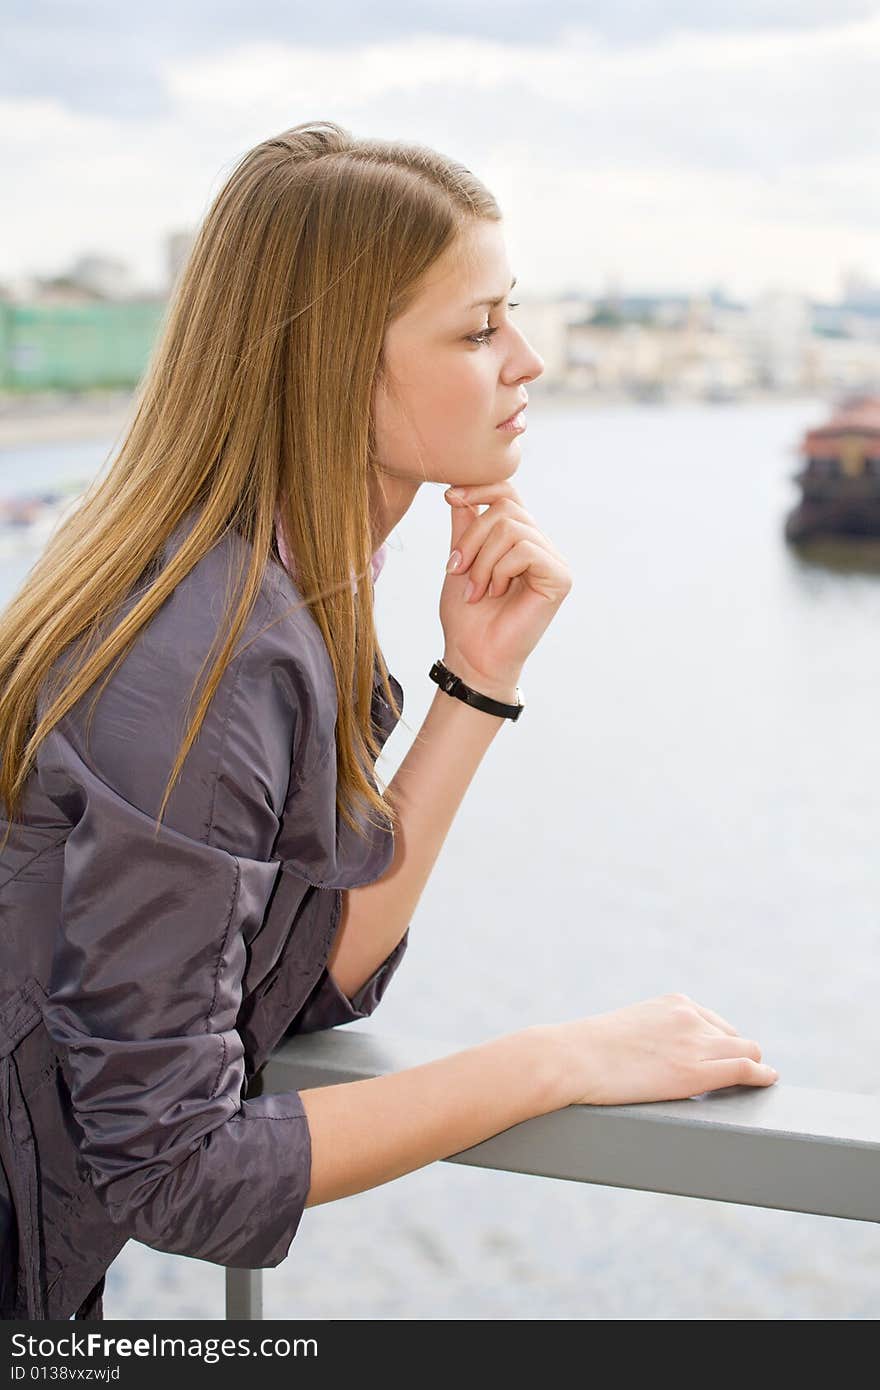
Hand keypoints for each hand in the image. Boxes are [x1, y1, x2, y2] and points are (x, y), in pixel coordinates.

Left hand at [441, 481, 571, 691]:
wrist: (472, 656)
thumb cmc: (467, 615)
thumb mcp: (461, 559)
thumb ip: (465, 525)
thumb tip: (459, 489)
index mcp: (518, 538)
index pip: (508, 491)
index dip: (480, 487)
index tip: (448, 496)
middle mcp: (539, 544)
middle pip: (506, 507)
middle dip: (472, 537)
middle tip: (457, 569)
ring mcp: (552, 560)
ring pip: (512, 528)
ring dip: (483, 560)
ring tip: (477, 590)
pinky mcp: (560, 577)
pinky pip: (526, 550)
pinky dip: (501, 570)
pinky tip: (497, 593)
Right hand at [535, 992, 779, 1106]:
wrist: (570, 1058)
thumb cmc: (587, 1051)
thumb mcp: (629, 1029)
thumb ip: (653, 1034)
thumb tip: (656, 1056)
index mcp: (674, 1003)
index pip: (716, 1024)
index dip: (723, 1046)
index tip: (726, 1061)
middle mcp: (689, 1017)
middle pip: (735, 1038)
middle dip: (739, 1057)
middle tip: (739, 1078)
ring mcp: (693, 1043)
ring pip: (746, 1052)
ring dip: (752, 1068)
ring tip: (755, 1083)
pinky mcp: (694, 1073)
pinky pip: (744, 1070)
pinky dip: (761, 1075)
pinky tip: (768, 1080)